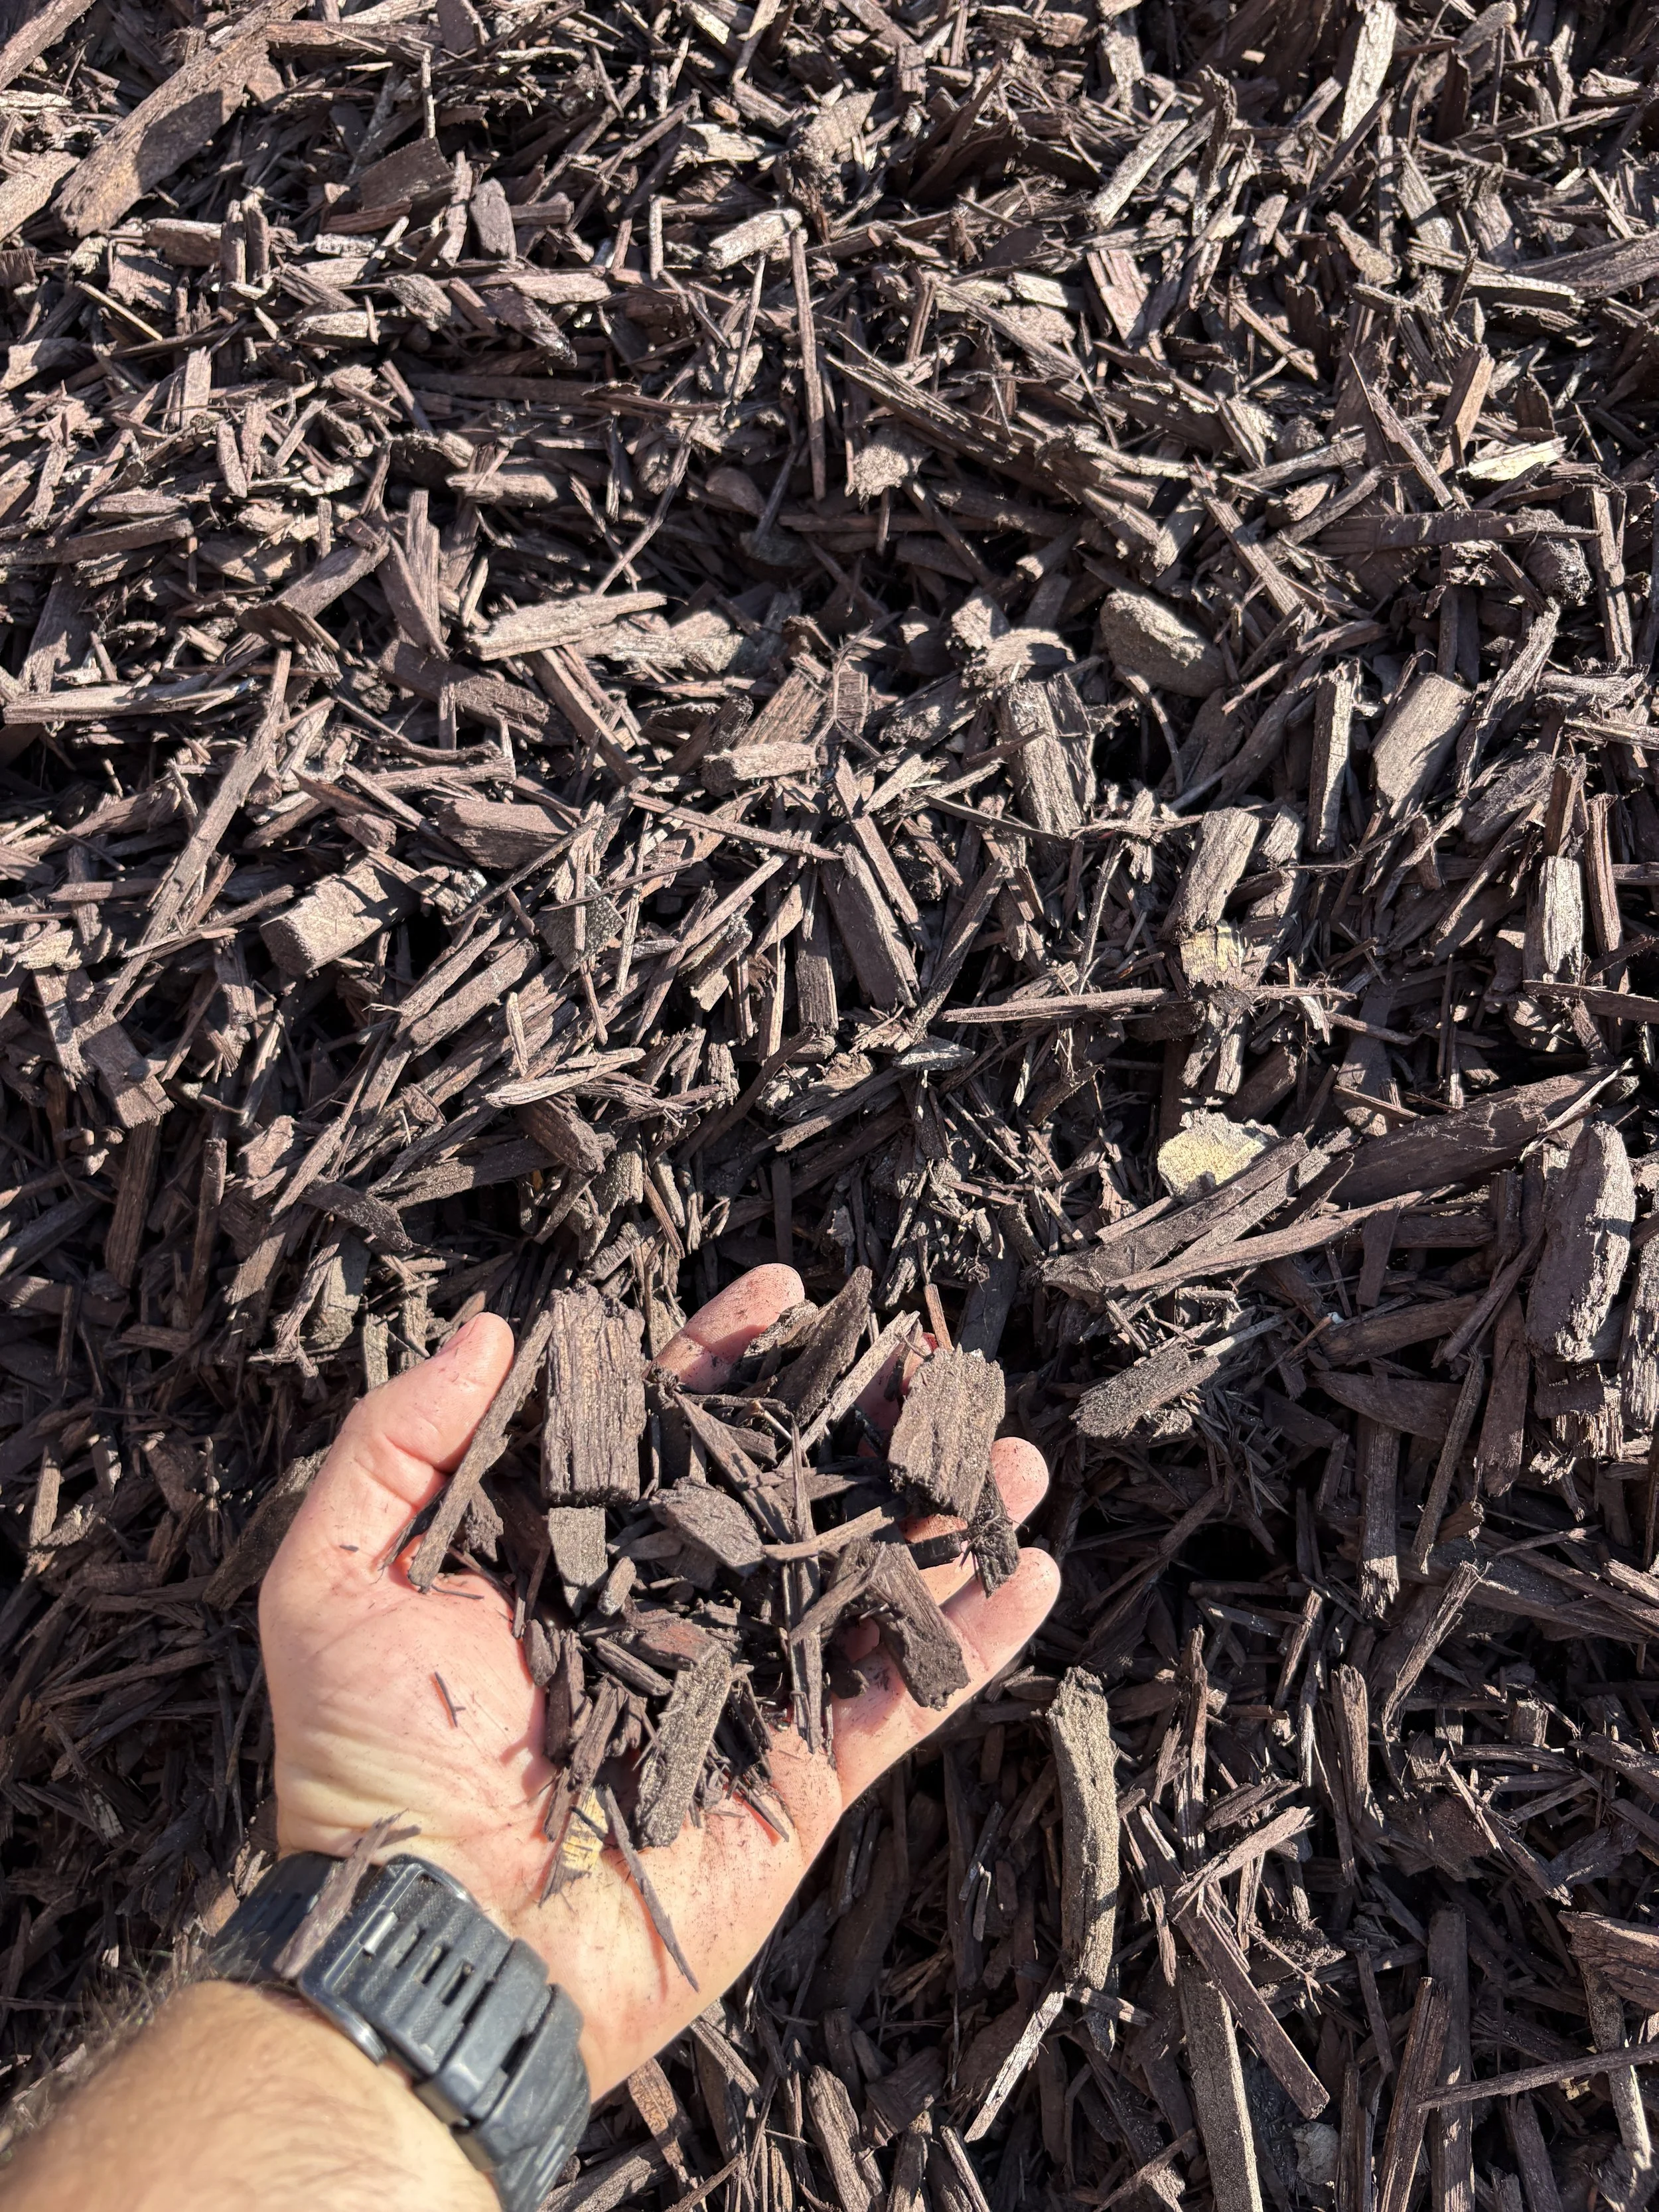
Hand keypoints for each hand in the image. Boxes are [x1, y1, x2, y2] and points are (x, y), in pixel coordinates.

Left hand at [260, 1266, 1058, 2095]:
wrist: (436, 1936)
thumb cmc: (374, 1761)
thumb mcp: (336, 1577)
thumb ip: (402, 1441)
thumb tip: (492, 1327)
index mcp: (583, 1551)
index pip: (671, 1427)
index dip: (729, 1354)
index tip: (785, 1289)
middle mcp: (675, 1604)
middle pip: (789, 1487)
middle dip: (861, 1418)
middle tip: (924, 1360)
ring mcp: (747, 1686)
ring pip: (862, 1577)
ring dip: (940, 1513)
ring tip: (1008, 1452)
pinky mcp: (802, 1774)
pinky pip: (902, 1693)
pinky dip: (971, 1638)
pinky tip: (1030, 1571)